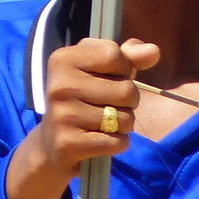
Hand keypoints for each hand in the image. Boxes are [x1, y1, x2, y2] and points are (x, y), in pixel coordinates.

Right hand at [6, 37, 158, 198]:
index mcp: (63, 58)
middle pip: (127, 90)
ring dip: (123, 127)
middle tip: (107, 109)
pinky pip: (117, 142)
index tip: (113, 76)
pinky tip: (99, 144)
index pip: (117, 55)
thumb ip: (126, 57)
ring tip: (101, 127)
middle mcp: (58, 84)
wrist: (47, 149)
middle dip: (128, 104)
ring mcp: (61, 115)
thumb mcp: (96, 73)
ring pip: (125, 119)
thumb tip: (151, 50)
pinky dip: (116, 146)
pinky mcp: (69, 144)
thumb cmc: (80, 103)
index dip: (126, 70)